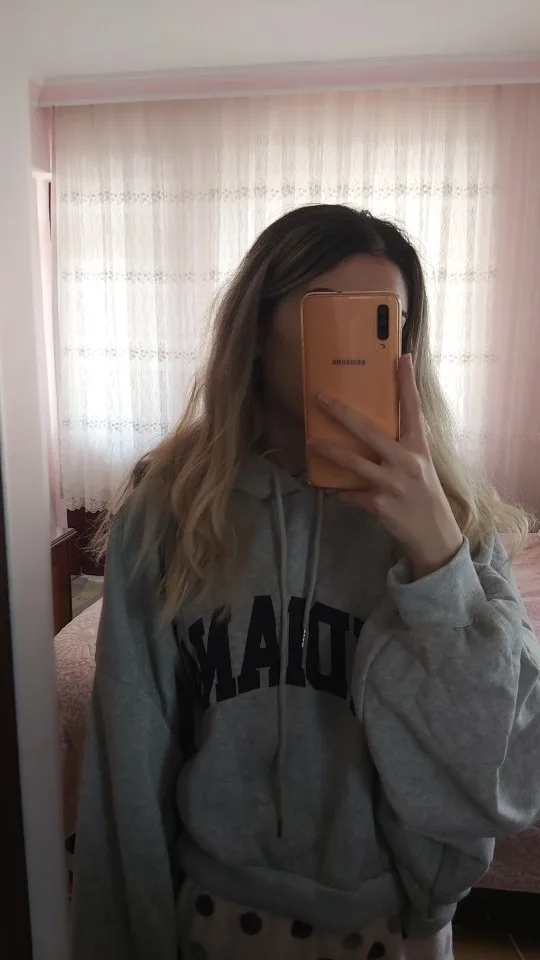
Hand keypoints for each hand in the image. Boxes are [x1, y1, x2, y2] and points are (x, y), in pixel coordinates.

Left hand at [310, 354, 462, 579]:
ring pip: (352, 462)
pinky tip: (332, 490)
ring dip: (329, 452)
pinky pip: (351, 494)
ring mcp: (392, 484)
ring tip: (311, 443)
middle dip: (341, 414)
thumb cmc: (425, 497)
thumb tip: (372, 432)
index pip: (413, 410)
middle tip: (321, 398)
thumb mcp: (421, 467)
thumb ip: (401, 449)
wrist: (434, 536)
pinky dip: (340, 492)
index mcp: (419, 448)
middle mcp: (406, 462)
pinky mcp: (379, 504)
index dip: (407, 384)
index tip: (402, 358)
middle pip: (369, 431)